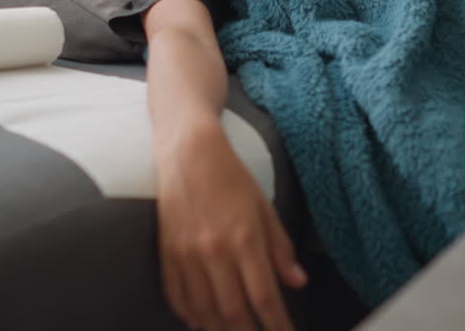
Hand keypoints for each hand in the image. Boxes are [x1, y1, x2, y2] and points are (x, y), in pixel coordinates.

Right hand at [157, 122, 307, 330]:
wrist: (188, 152)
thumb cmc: (230, 176)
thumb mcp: (264, 207)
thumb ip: (280, 248)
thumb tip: (297, 281)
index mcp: (244, 239)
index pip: (264, 297)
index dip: (276, 325)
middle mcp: (214, 251)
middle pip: (233, 312)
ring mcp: (187, 254)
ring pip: (204, 309)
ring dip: (219, 329)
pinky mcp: (167, 252)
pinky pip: (176, 294)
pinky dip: (187, 313)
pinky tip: (198, 322)